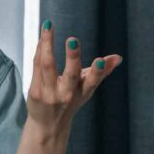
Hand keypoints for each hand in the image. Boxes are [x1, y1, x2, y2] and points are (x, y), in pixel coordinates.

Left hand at [24, 21, 122, 137]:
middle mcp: (67, 94)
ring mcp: (50, 94)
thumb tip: (118, 57)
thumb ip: (102, 71)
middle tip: (72, 40)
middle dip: (73, 57)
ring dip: (47, 45)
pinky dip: (39, 50)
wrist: (48, 126)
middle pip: (70, 74)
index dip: (98, 71)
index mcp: (83, 92)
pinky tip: (41, 38)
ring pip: (47, 65)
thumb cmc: (70, 102)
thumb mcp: (87, 89)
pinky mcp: (35, 92)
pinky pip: (36, 66)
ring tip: (48, 26)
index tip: (100, 59)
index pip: (92, 81)